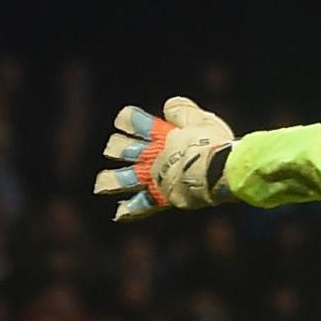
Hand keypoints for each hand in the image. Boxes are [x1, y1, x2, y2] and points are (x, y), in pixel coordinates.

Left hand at [94, 97, 234, 219]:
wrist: (219, 171)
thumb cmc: (214, 144)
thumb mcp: (202, 120)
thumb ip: (183, 112)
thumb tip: (168, 107)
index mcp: (159, 134)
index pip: (132, 121)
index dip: (127, 119)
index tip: (127, 119)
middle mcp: (151, 155)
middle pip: (121, 149)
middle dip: (117, 148)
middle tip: (115, 149)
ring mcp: (153, 177)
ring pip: (122, 179)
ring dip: (110, 180)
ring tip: (101, 185)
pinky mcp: (161, 196)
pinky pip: (142, 204)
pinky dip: (130, 210)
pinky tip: (119, 214)